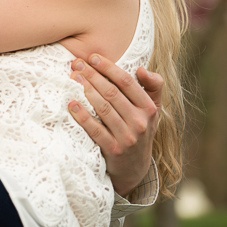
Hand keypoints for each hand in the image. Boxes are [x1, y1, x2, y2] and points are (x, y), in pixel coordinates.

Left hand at [69, 55, 162, 198]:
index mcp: (148, 108)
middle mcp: (139, 122)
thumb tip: (142, 69)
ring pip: (103, 108)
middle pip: (112, 93)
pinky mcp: (113, 151)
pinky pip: (95, 130)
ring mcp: (127, 137)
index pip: (127, 82)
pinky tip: (72, 104)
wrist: (135, 169)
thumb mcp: (153, 109)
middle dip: (92, 75)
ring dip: (86, 90)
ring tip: (73, 78)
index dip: (109, 67)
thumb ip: (153, 86)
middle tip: (76, 64)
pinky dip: (83, 116)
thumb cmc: (141, 129)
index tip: (93, 57)